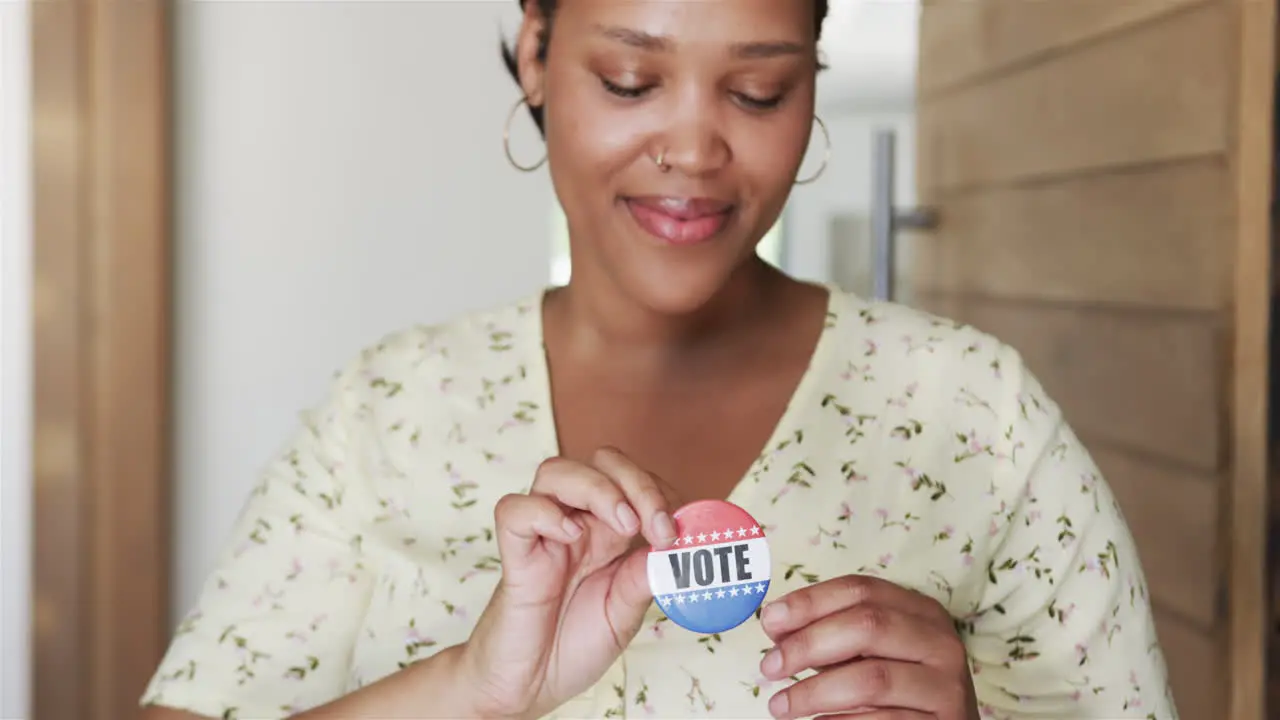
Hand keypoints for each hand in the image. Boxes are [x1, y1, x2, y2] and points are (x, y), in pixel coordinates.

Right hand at [460, 447, 680, 718]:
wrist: (529, 687)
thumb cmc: (574, 645)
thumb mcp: (625, 613)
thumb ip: (646, 577)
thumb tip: (678, 544)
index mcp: (609, 532)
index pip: (635, 481)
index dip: (662, 494)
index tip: (681, 531)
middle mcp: (577, 523)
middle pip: (601, 463)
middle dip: (637, 481)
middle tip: (657, 524)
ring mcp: (543, 536)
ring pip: (556, 471)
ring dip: (598, 488)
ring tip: (624, 524)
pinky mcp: (514, 556)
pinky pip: (514, 510)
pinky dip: (543, 512)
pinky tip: (569, 536)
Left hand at [758, 575, 978, 719]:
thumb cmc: (898, 688)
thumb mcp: (868, 653)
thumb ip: (829, 634)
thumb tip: (775, 623)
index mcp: (921, 611)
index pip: (861, 589)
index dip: (810, 601)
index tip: (770, 621)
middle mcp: (940, 642)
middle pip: (867, 625)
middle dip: (808, 644)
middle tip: (769, 666)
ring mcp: (946, 685)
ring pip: (871, 679)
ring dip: (814, 692)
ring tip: (780, 705)